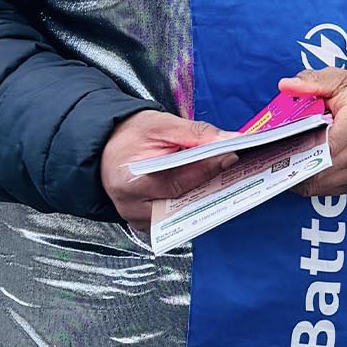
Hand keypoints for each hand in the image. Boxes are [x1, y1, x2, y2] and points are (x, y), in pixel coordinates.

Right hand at [100, 110, 239, 227]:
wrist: (108, 146)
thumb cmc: (129, 134)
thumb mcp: (160, 124)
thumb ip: (195, 133)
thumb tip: (229, 140)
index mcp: (130, 182)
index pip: (178, 181)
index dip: (207, 168)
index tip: (231, 155)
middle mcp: (132, 207)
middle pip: (184, 201)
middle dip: (212, 183)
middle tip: (237, 168)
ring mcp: (140, 219)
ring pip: (184, 211)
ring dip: (207, 193)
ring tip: (228, 175)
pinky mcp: (148, 221)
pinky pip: (178, 213)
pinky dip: (195, 199)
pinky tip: (211, 184)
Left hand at [280, 68, 346, 194]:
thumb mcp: (339, 79)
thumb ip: (312, 82)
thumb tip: (285, 85)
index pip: (325, 145)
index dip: (299, 148)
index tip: (277, 146)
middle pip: (319, 168)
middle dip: (293, 165)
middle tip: (271, 158)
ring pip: (321, 184)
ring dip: (300, 177)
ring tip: (282, 164)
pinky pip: (328, 190)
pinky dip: (311, 183)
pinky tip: (299, 170)